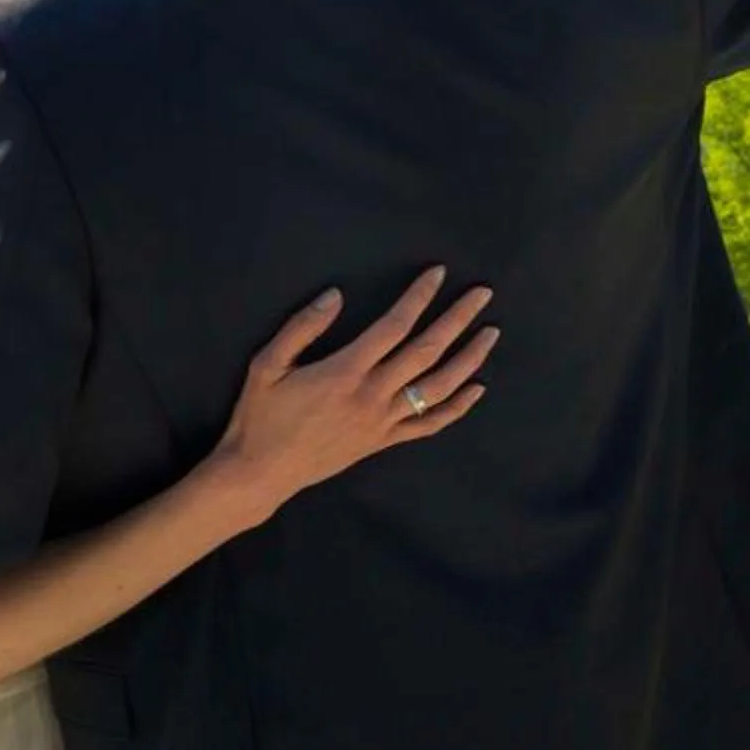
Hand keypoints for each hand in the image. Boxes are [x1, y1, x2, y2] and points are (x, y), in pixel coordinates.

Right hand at [205, 269, 497, 526]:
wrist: (258, 474)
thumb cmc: (260, 417)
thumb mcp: (267, 365)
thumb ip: (302, 327)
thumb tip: (335, 295)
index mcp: (345, 372)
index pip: (394, 326)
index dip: (419, 297)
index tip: (438, 274)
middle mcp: (372, 396)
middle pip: (427, 351)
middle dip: (458, 319)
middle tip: (482, 294)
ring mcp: (382, 422)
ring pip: (437, 388)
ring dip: (468, 359)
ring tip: (490, 334)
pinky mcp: (383, 442)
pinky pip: (428, 425)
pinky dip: (456, 408)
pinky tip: (477, 390)